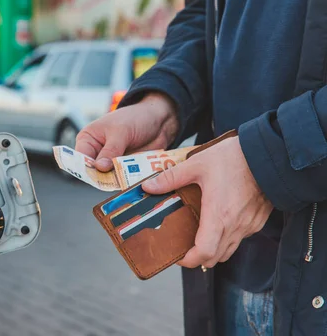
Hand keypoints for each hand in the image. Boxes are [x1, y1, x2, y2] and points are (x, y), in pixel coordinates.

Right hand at [75, 92, 178, 171]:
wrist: (159, 120)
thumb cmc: (135, 118)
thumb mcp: (121, 131)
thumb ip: (110, 150)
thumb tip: (100, 167)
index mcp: (88, 140)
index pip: (80, 158)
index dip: (85, 168)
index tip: (95, 174)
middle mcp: (97, 153)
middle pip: (93, 172)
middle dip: (102, 177)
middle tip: (113, 177)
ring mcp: (111, 163)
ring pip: (109, 178)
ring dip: (117, 180)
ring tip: (126, 176)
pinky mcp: (124, 170)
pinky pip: (123, 180)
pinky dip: (128, 181)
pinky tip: (134, 180)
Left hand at [142, 136, 272, 267]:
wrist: (269, 154)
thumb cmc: (233, 158)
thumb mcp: (197, 164)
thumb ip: (171, 178)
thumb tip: (148, 187)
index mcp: (218, 216)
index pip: (204, 253)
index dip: (188, 260)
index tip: (177, 257)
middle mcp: (235, 226)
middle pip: (215, 258)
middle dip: (198, 258)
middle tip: (184, 247)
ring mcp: (249, 225)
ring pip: (229, 250)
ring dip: (213, 249)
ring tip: (199, 235)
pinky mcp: (258, 221)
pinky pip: (240, 238)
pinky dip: (227, 238)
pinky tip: (218, 221)